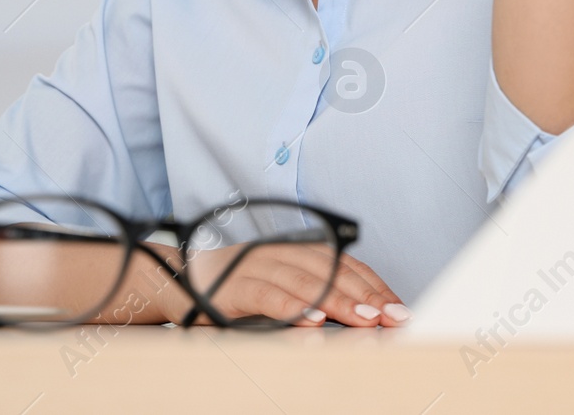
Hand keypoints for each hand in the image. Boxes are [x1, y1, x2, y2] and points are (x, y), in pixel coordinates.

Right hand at [157, 243, 409, 326]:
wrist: (174, 282)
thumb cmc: (234, 292)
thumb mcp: (280, 291)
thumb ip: (313, 297)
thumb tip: (361, 317)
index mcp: (297, 253)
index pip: (347, 266)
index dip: (375, 286)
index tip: (399, 309)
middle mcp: (280, 254)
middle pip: (333, 272)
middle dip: (366, 295)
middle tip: (391, 317)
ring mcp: (256, 267)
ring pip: (306, 281)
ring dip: (338, 301)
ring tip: (364, 319)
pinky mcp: (233, 286)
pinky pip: (268, 295)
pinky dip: (292, 306)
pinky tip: (313, 320)